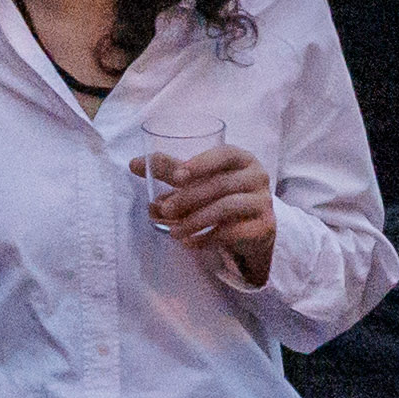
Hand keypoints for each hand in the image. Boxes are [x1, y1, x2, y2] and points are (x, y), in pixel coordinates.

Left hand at [142, 142, 280, 286]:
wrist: (254, 228)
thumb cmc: (223, 195)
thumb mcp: (200, 180)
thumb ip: (171, 170)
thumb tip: (134, 163)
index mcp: (242, 159)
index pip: (225, 154)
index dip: (201, 163)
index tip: (177, 176)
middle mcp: (258, 176)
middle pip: (221, 184)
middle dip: (188, 197)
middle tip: (164, 209)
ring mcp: (263, 202)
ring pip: (227, 207)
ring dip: (195, 220)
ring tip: (173, 232)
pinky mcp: (264, 227)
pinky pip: (233, 232)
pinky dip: (207, 238)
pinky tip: (190, 243)